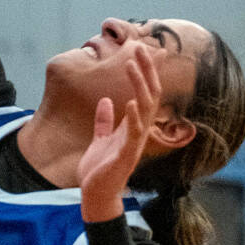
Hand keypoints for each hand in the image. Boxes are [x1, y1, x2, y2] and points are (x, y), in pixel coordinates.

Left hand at [78, 47, 160, 222]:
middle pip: (149, 96)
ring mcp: (134, 144)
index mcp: (133, 127)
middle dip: (146, 73)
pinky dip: (132, 118)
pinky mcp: (126, 156)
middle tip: (140, 49)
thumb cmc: (100, 169)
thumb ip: (104, 121)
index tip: (139, 51)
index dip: (143, 74)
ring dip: (139, 86)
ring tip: (132, 66)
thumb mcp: (100, 139)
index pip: (143, 95)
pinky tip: (129, 102)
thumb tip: (106, 101)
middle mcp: (138, 132)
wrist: (96, 195)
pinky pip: (133, 134)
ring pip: (144, 110)